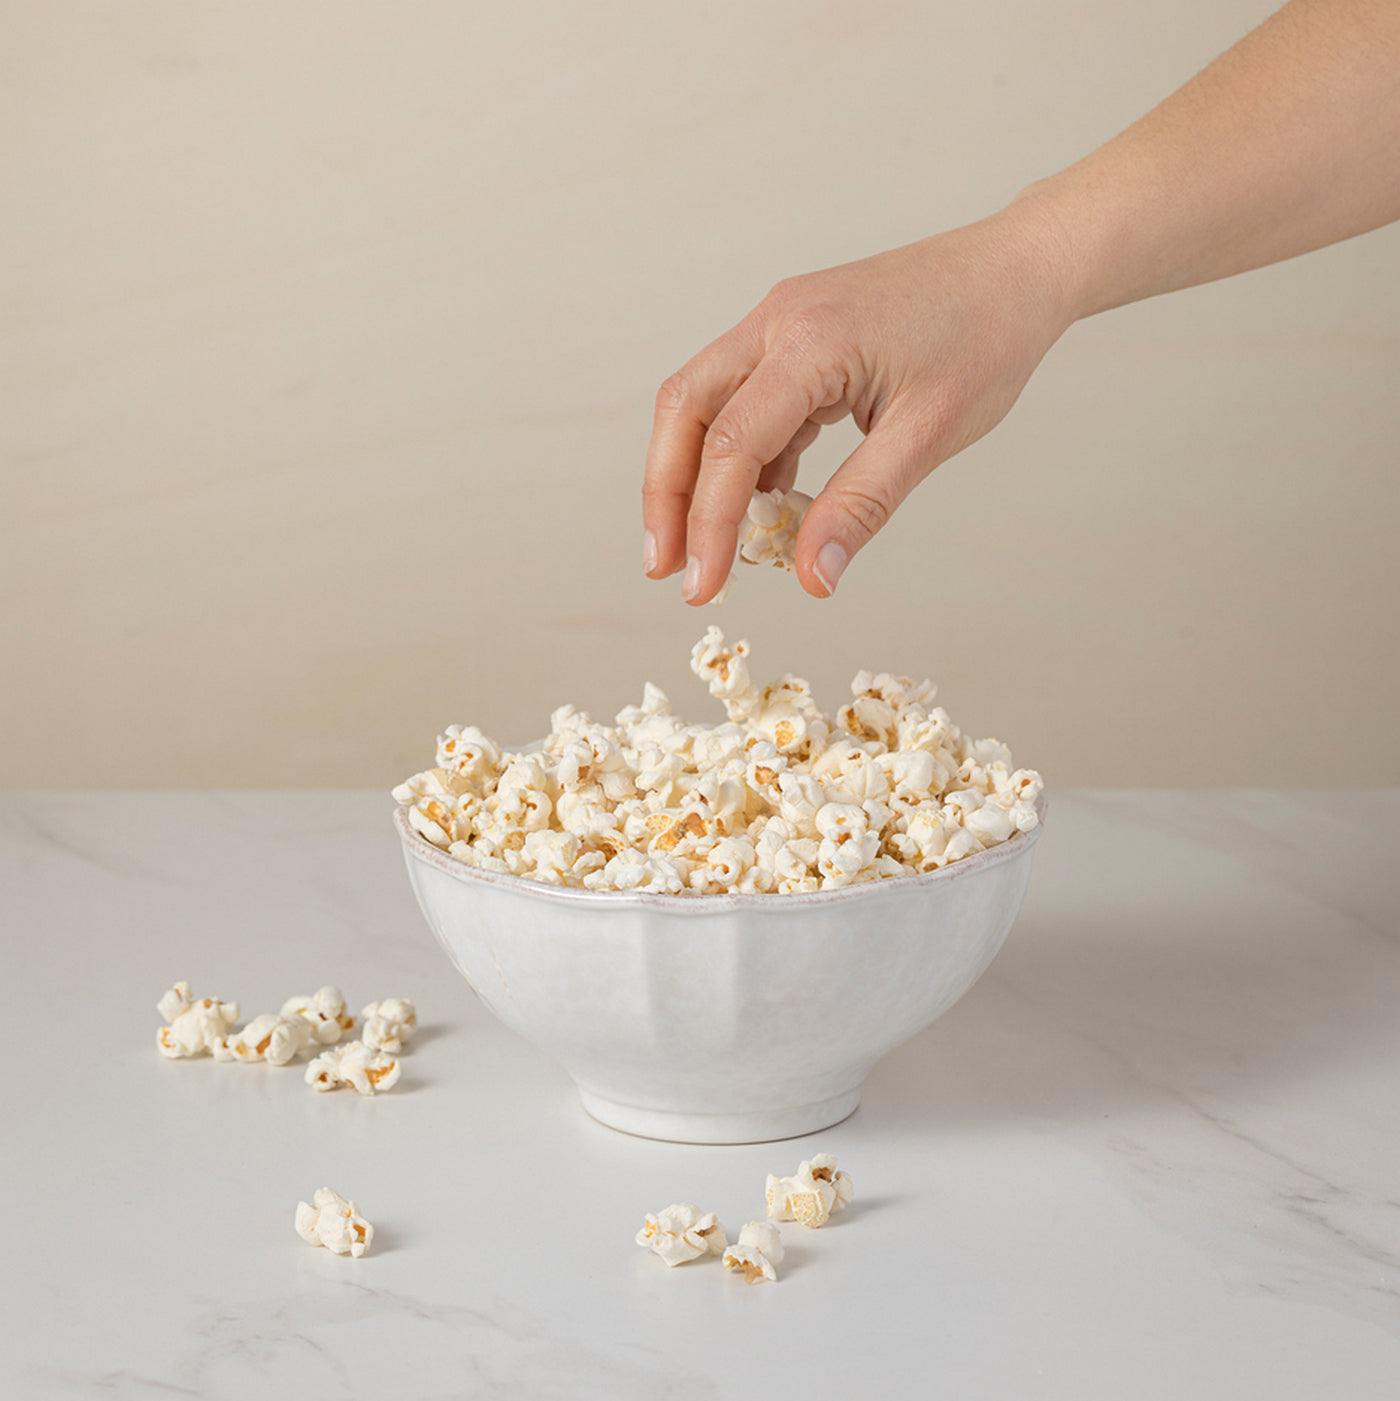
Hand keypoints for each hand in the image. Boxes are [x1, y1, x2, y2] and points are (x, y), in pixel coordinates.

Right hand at [642, 202, 1078, 603]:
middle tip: (666, 568)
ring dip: (694, 476)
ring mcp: (782, 323)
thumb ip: (862, 506)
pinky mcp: (796, 337)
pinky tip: (763, 506)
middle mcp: (779, 322)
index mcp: (811, 342)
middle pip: (684, 410)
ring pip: (703, 402)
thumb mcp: (928, 434)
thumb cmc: (987, 338)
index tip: (702, 588)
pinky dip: (742, 456)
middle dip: (666, 495)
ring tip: (704, 548)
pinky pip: (745, 399)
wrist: (1018, 268)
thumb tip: (813, 577)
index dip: (707, 525)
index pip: (731, 444)